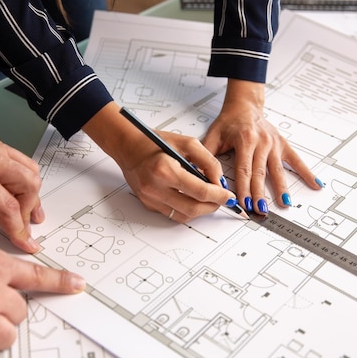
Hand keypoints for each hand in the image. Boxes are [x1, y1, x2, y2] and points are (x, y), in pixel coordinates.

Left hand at [0, 76, 42, 252]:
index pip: (7, 207)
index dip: (18, 230)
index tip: (24, 242)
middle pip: (29, 187)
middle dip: (30, 211)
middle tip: (23, 227)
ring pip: (30, 169)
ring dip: (32, 192)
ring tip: (28, 209)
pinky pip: (19, 158)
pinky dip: (23, 175)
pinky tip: (13, 185)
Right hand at [83, 103, 238, 221]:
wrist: (128, 147)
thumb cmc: (154, 142)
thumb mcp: (187, 143)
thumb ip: (208, 162)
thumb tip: (220, 182)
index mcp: (165, 170)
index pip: (199, 191)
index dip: (219, 196)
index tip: (228, 196)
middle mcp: (155, 188)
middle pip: (193, 208)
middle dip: (212, 206)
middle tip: (222, 199)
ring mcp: (150, 199)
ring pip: (184, 215)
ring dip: (200, 210)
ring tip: (208, 199)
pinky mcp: (148, 204)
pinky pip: (173, 213)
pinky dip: (186, 209)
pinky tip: (191, 198)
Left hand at [202, 79, 322, 214]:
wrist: (245, 105)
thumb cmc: (229, 121)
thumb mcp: (214, 135)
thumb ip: (206, 155)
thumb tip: (196, 173)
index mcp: (245, 140)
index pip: (244, 170)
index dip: (244, 188)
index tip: (244, 203)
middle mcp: (262, 142)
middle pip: (260, 173)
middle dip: (260, 194)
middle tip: (260, 210)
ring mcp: (274, 144)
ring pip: (277, 170)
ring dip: (281, 188)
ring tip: (284, 204)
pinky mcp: (282, 144)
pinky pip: (296, 160)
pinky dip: (306, 172)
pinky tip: (315, 183)